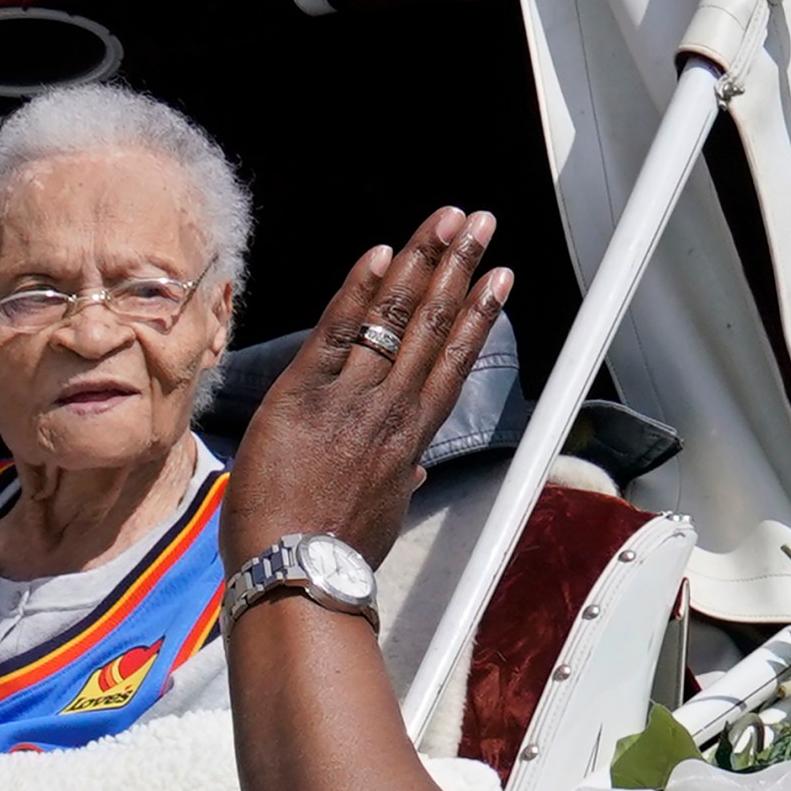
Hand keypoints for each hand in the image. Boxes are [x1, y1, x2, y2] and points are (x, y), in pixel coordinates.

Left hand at [221, 208, 512, 566]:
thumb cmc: (327, 553)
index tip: (497, 280)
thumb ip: (395, 482)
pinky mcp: (303, 395)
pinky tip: (381, 252)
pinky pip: (337, 329)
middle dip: (461, 267)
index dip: (477, 315)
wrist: (293, 570)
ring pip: (395, 318)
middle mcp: (390, 411)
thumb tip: (408, 473)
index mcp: (409, 440)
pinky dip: (360, 289)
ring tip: (450, 220)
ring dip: (424, 261)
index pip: (452, 363)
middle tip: (481, 224)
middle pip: (434, 325)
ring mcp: (351, 400)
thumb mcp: (379, 517)